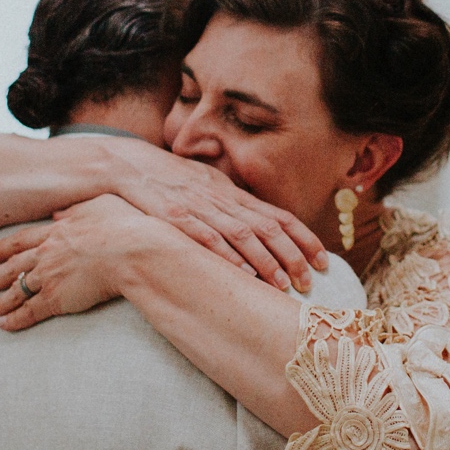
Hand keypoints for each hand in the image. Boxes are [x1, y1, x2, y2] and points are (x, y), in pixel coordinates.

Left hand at [0, 194, 163, 330]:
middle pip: (11, 268)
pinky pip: (29, 312)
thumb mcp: (99, 206)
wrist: (131, 251)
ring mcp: (49, 276)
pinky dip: (14, 320)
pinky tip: (2, 325)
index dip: (3, 249)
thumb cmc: (124, 226)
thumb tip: (60, 213)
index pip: (22, 241)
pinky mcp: (57, 299)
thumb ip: (76, 210)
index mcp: (56, 231)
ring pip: (15, 292)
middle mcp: (46, 253)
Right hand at [95, 138, 326, 291]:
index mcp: (232, 192)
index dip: (304, 238)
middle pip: (268, 227)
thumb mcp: (205, 186)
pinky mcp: (174, 217)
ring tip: (284, 285)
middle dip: (293, 255)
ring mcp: (199, 207)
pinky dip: (226, 256)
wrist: (125, 164)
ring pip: (242, 235)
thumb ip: (230, 205)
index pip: (278, 215)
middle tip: (312, 281)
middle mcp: (222, 198)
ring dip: (266, 261)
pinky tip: (242, 273)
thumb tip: (258, 227)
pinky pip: (205, 238)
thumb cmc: (167, 180)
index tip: (325, 260)